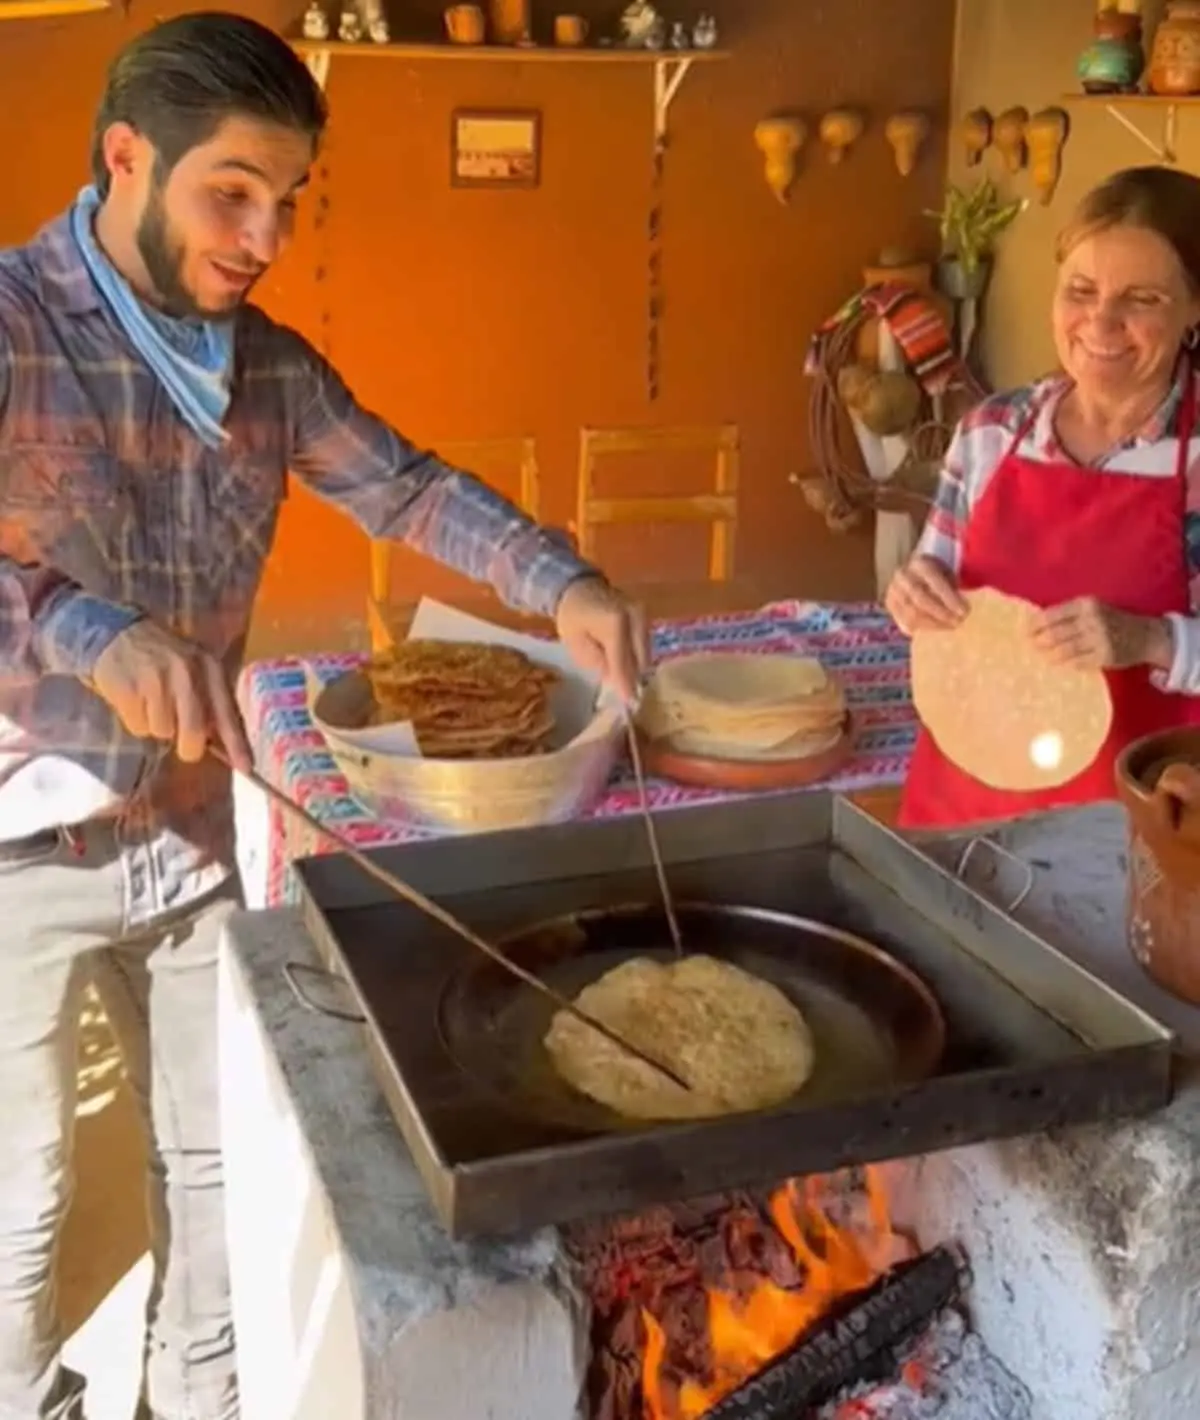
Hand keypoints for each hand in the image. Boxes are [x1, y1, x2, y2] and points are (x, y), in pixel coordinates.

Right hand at [90, 620, 251, 771]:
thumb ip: (211, 703)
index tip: (246, 768)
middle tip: (180, 739)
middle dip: (188, 746)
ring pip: (163, 732)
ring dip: (156, 726)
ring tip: (150, 702)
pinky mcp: (129, 689)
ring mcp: (156, 680)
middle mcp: (186, 673)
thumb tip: (227, 748)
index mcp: (209, 667)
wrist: (116, 634)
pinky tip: (134, 698)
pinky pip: (138, 726)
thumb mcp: (194, 670)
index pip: (228, 713)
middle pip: (194, 733)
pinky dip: (135, 720)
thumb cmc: (162, 659)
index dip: (237, 744)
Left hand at [554, 576, 647, 703]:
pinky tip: (627, 665)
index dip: (626, 684)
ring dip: (636, 667)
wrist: (578, 588)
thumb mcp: (576, 645)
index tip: (630, 705)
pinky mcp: (646, 616)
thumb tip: (617, 679)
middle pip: (640, 658)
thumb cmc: (572, 618)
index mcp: (615, 623)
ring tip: (626, 682)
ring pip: (646, 652)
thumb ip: (598, 663)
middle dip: (634, 678)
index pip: (623, 661)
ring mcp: (643, 614)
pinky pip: (645, 643)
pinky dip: (637, 656)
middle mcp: (635, 617)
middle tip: (628, 698)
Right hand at [885, 555, 967, 634]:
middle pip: (920, 599)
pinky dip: (922, 629)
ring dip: (933, 624)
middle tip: (957, 622)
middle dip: (941, 613)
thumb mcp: (947, 574)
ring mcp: (893, 591)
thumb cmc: (937, 574)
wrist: (915, 573)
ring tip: (949, 627)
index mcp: (919, 564)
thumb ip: (954, 589)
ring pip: (911, 614)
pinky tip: (936, 629)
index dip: (949, 598)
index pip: (934, 581)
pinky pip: (905, 623)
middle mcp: (902, 576)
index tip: (964, 611)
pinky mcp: (890, 606)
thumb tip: (964, 611)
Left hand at [1029, 598, 1173, 670]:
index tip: (1024, 630)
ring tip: (1042, 656)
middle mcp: (1093, 620)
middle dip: (1039, 641)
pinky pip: (1079, 662)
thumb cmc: (1112, 620)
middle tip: (1030, 646)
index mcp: (1087, 604)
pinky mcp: (1105, 657)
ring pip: (1066, 650)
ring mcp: (1099, 639)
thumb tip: (1035, 621)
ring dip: (1051, 654)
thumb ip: (1069, 613)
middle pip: (1057, 633)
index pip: (1054, 614)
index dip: (1036, 624)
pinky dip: (1067, 663)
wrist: (1146, 635)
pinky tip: (1060, 663)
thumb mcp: (1093, 608)